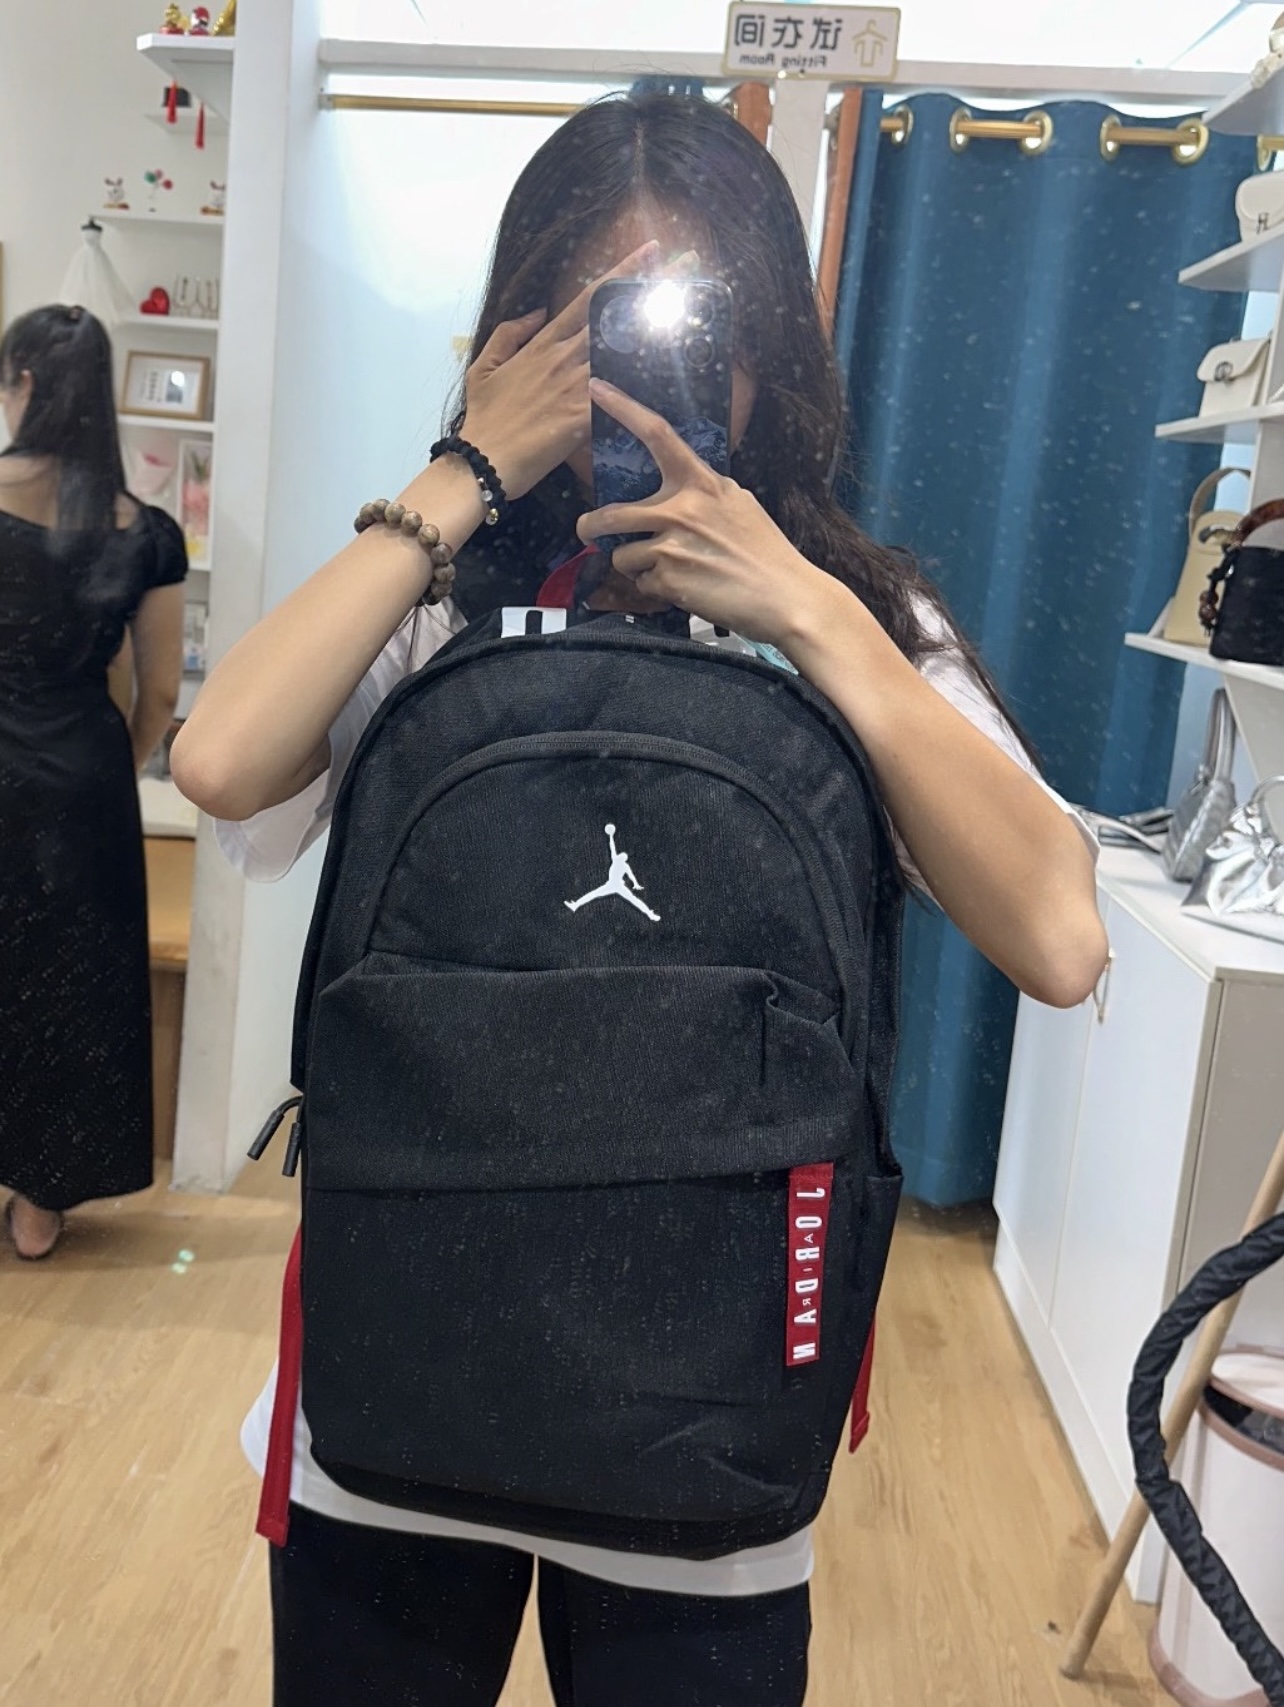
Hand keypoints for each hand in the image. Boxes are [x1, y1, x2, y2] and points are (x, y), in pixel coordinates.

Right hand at [458, 242, 661, 503]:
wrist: (481, 463)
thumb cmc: (482, 420)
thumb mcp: (484, 367)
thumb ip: (509, 333)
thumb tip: (538, 311)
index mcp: (543, 343)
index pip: (588, 299)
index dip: (621, 272)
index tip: (650, 251)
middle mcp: (563, 358)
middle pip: (614, 316)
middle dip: (652, 288)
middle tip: (686, 266)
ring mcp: (573, 386)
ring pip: (623, 351)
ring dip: (657, 330)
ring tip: (690, 308)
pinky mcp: (580, 417)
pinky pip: (619, 397)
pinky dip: (643, 386)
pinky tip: (673, 374)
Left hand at [577, 380, 830, 645]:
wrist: (784, 596)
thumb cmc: (766, 552)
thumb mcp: (738, 504)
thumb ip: (705, 493)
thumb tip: (681, 489)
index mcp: (701, 483)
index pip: (658, 434)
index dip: (624, 408)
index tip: (596, 388)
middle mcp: (680, 509)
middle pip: (610, 514)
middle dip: (591, 526)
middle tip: (589, 530)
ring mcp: (671, 545)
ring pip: (622, 555)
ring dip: (636, 565)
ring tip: (667, 569)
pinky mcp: (668, 579)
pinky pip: (643, 583)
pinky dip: (656, 588)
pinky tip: (685, 588)